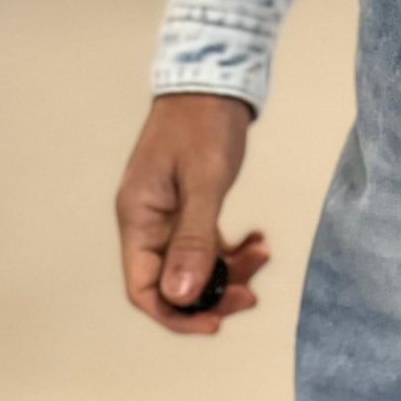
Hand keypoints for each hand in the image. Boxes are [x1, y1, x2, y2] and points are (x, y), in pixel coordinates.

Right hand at [115, 91, 268, 335]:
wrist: (215, 77)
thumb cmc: (203, 122)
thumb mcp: (203, 181)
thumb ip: (193, 239)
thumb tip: (181, 296)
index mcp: (138, 218)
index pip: (144, 287)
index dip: (176, 314)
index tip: (215, 324)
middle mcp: (149, 221)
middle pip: (173, 282)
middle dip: (211, 293)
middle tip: (251, 294)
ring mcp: (170, 213)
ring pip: (195, 264)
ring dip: (228, 269)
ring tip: (262, 253)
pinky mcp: (192, 203)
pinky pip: (208, 243)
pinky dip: (232, 248)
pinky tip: (259, 240)